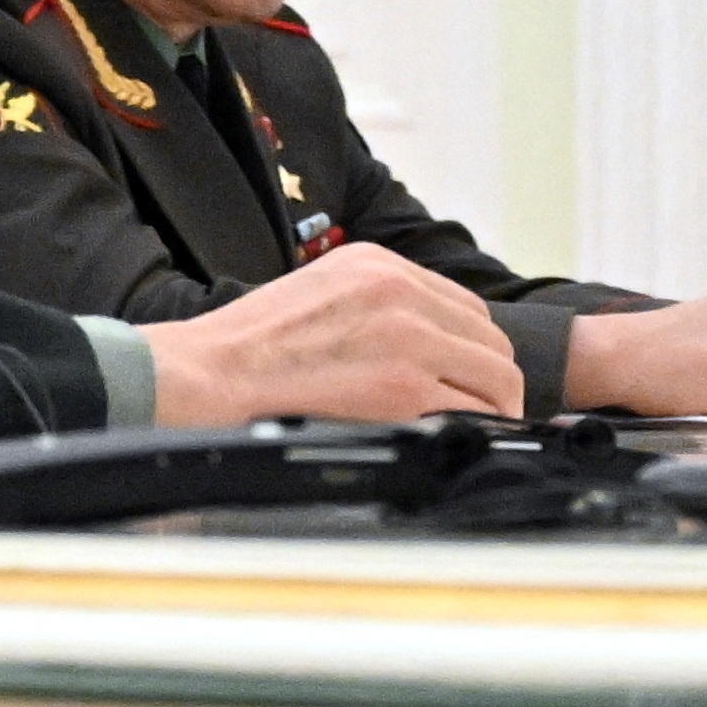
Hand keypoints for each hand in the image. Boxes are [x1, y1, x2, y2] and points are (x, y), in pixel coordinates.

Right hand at [151, 243, 524, 426]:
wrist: (211, 371)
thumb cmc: (253, 343)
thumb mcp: (321, 289)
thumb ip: (377, 303)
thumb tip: (427, 340)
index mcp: (380, 264)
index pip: (466, 307)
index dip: (472, 347)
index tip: (467, 373)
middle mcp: (402, 292)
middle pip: (491, 341)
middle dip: (489, 379)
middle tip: (480, 409)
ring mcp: (409, 339)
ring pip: (496, 377)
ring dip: (491, 407)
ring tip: (472, 428)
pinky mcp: (405, 388)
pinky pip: (471, 412)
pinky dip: (471, 430)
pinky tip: (454, 441)